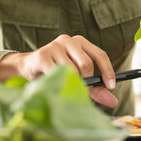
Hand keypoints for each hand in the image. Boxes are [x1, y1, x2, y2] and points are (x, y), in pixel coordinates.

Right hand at [0, 35, 117, 107]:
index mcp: (80, 42)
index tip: (112, 86)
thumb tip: (113, 101)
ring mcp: (54, 46)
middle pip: (86, 64)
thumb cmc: (55, 72)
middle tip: (81, 91)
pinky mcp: (42, 55)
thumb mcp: (78, 78)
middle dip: (86, 81)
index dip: (107, 70)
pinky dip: (58, 82)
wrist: (26, 69)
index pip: (99, 54)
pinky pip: (57, 73)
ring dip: (70, 82)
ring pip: (72, 70)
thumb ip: (95, 88)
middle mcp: (68, 40)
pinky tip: (52, 83)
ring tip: (62, 84)